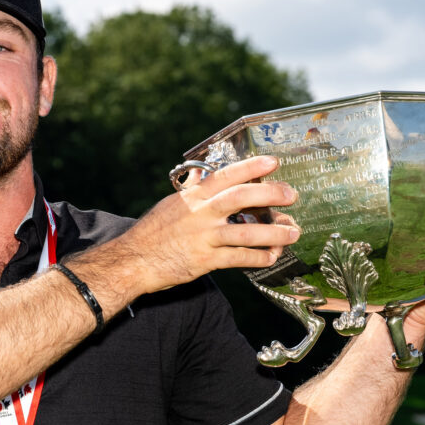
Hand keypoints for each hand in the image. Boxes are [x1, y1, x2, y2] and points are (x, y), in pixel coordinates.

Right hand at [122, 156, 301, 294]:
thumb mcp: (170, 205)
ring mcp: (202, 237)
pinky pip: (238, 258)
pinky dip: (257, 257)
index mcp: (192, 197)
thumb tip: (205, 174)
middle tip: (292, 195)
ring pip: (245, 232)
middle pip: (240, 197)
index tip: (273, 162)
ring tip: (293, 232)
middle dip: (270, 194)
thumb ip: (192, 190)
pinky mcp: (204, 260)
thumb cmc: (152, 233)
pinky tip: (271, 257)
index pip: (226, 175)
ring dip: (273, 232)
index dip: (251, 166)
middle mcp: (199, 214)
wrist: (132, 261)